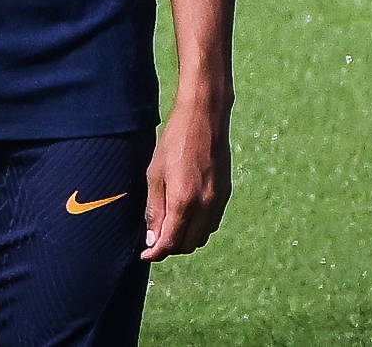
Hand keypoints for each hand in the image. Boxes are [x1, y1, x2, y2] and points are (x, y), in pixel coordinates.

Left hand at [142, 102, 230, 261]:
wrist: (204, 118)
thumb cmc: (174, 142)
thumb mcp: (155, 175)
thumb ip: (155, 209)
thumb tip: (152, 238)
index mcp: (184, 202)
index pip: (171, 242)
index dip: (156, 252)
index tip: (145, 254)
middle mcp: (205, 206)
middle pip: (188, 245)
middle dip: (171, 247)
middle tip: (154, 240)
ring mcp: (218, 201)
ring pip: (203, 236)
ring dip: (186, 239)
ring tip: (169, 228)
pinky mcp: (225, 193)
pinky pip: (213, 223)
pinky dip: (199, 228)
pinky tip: (187, 216)